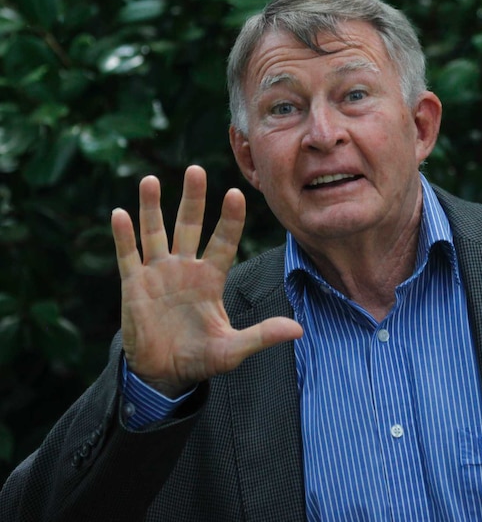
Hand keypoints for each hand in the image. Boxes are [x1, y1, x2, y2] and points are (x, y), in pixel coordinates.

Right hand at [110, 165, 302, 396]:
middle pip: (188, 226)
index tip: (235, 193)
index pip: (223, 241)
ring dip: (151, 207)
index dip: (229, 219)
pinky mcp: (134, 286)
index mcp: (211, 279)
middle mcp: (185, 269)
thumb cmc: (202, 359)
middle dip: (192, 199)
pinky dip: (124, 236)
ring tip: (150, 180)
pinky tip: (120, 213)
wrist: (165, 375)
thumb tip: (298, 330)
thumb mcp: (233, 349)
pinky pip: (129, 255)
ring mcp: (158, 274)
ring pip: (155, 232)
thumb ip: (262, 335)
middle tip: (195, 169)